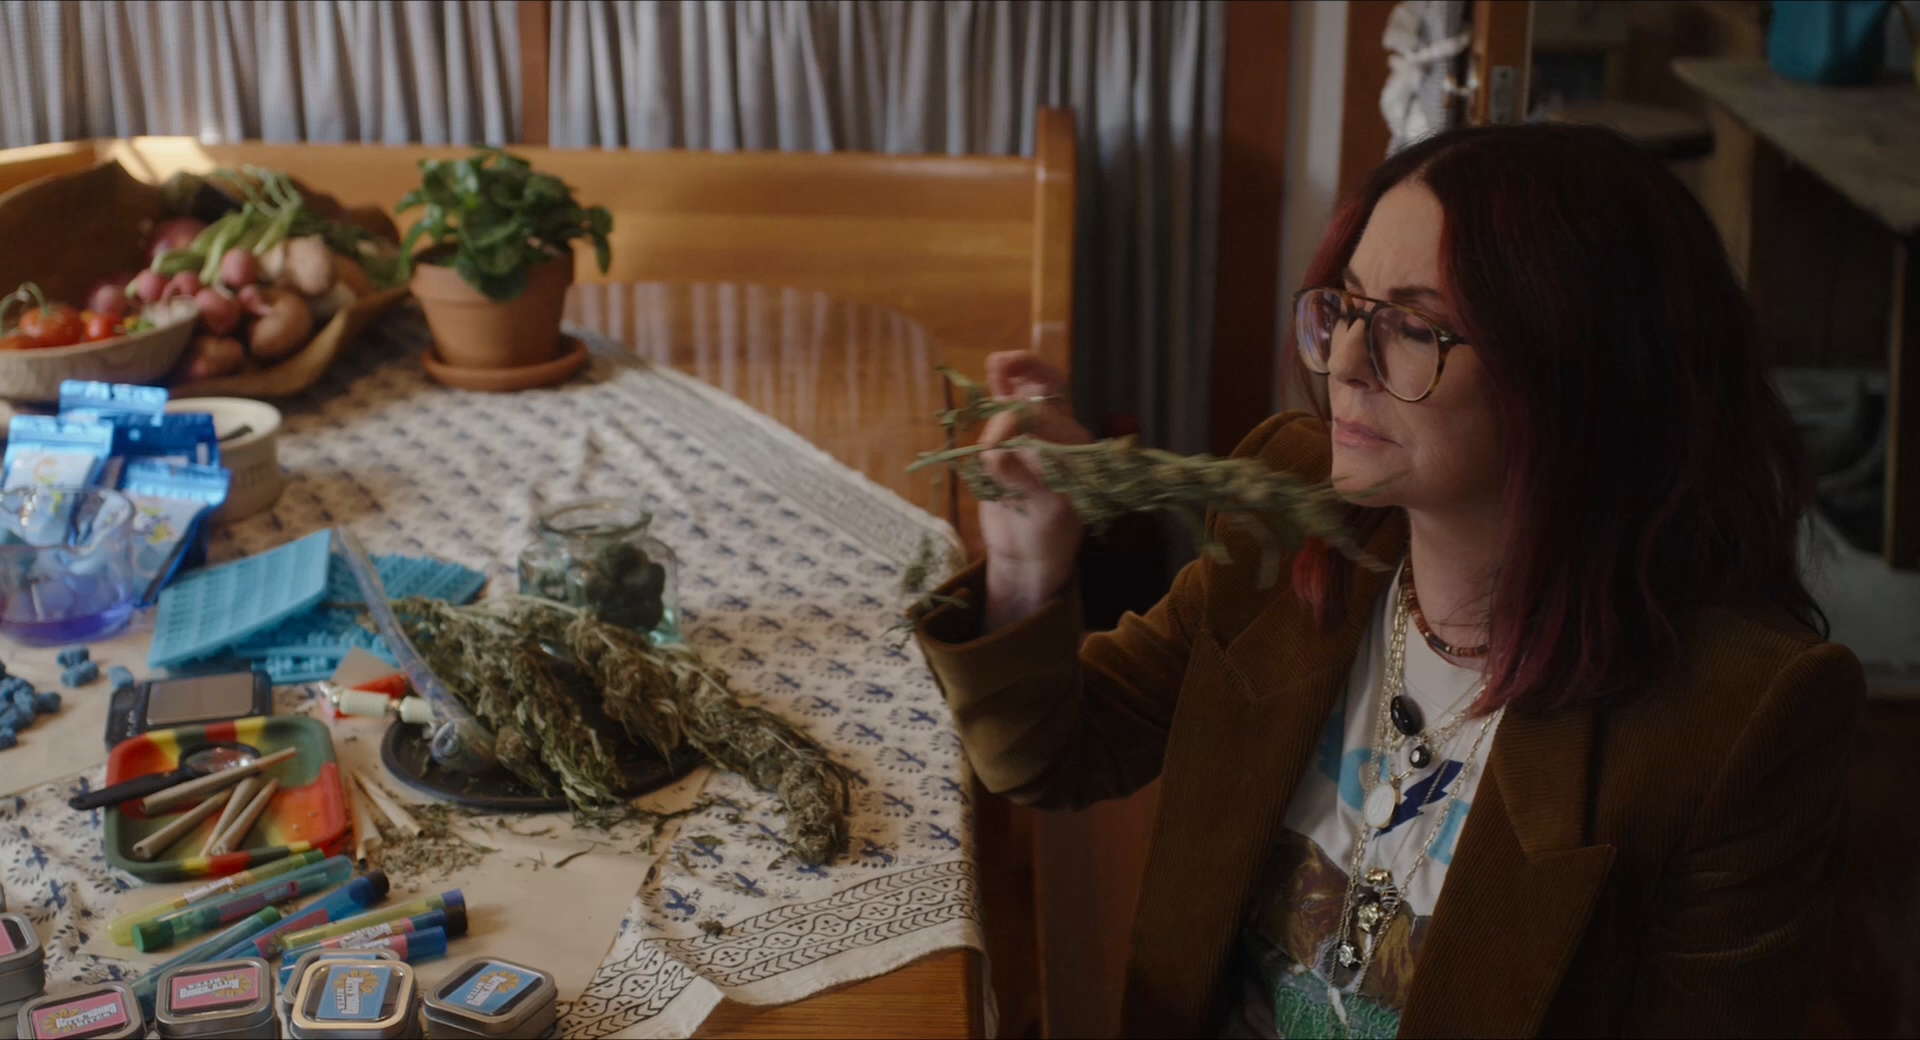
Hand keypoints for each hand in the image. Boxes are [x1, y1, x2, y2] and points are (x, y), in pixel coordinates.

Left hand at [976, 351, 1092, 631]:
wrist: (1025, 556)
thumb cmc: (1016, 499)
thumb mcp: (1006, 447)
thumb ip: (1005, 408)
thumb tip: (996, 363)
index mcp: (1061, 424)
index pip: (1050, 380)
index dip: (1025, 365)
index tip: (997, 362)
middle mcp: (1074, 442)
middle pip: (1039, 408)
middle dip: (1002, 420)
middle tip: (986, 442)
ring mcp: (1072, 473)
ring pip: (1036, 437)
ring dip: (999, 446)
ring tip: (991, 467)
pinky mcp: (1060, 503)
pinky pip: (1028, 474)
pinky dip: (1005, 470)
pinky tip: (996, 477)